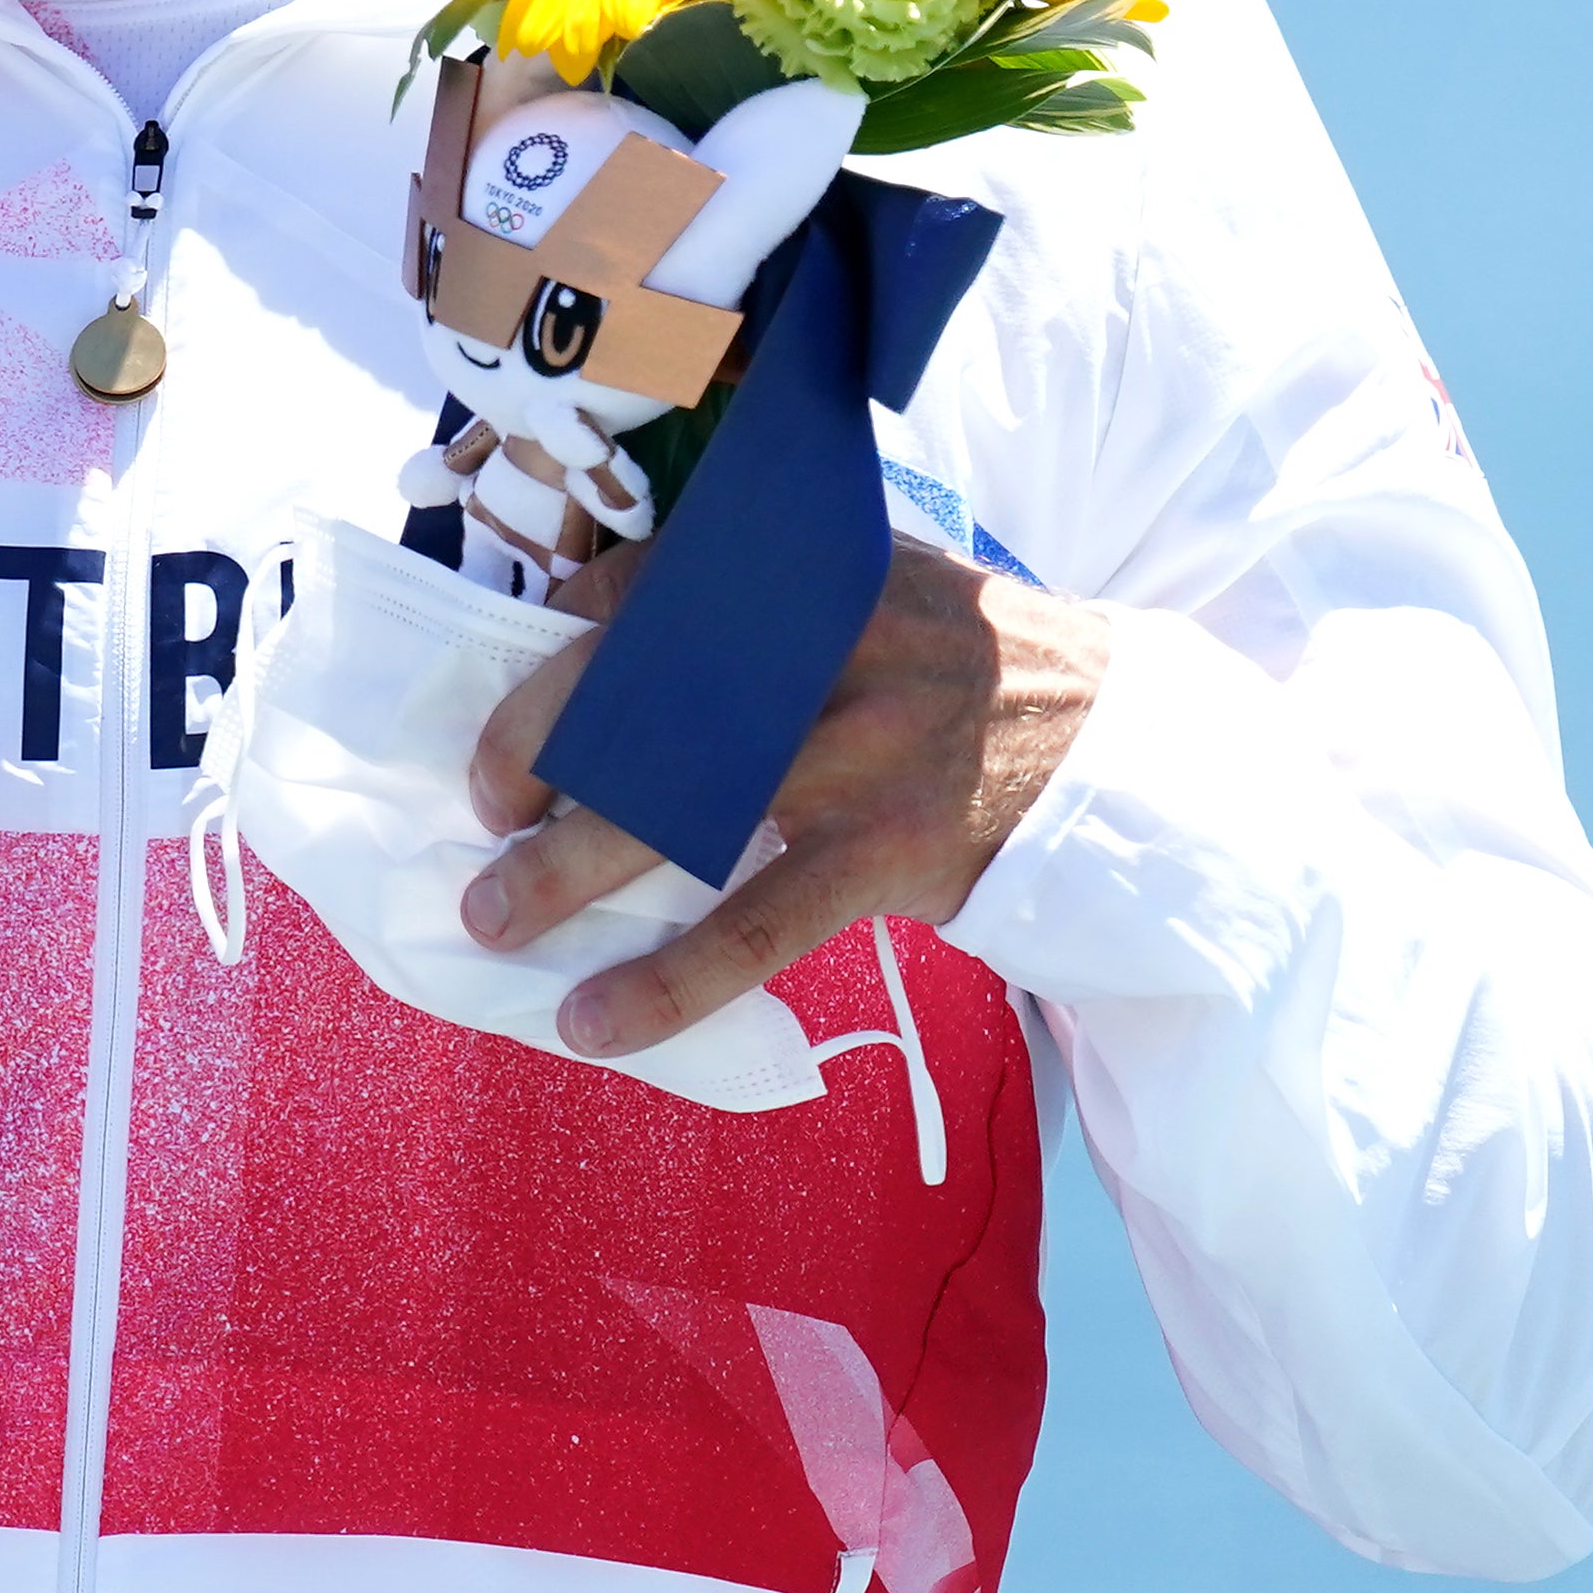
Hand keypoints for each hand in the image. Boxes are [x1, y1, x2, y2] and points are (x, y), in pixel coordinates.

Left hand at [459, 533, 1109, 1059]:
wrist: (1110, 739)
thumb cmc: (948, 669)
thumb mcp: (857, 592)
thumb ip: (746, 613)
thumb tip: (582, 665)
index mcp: (797, 571)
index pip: (635, 591)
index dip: (549, 657)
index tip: (506, 721)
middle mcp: (820, 642)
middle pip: (634, 692)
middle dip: (534, 753)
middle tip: (483, 812)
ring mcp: (857, 746)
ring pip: (675, 810)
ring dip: (566, 873)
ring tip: (495, 920)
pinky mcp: (889, 848)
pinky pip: (754, 924)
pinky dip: (666, 980)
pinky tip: (595, 1022)